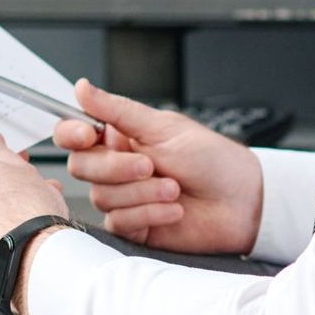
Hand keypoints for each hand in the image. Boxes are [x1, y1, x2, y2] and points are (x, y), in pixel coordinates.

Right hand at [54, 79, 262, 252]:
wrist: (243, 202)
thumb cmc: (213, 160)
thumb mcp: (164, 127)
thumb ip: (117, 110)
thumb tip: (82, 88)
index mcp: (121, 137)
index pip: (74, 134)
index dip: (72, 134)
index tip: (88, 135)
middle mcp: (117, 167)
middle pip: (81, 167)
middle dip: (116, 168)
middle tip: (150, 165)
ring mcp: (125, 197)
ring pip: (101, 197)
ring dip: (141, 193)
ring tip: (174, 189)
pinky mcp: (134, 226)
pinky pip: (119, 222)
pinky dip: (149, 214)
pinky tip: (174, 210)